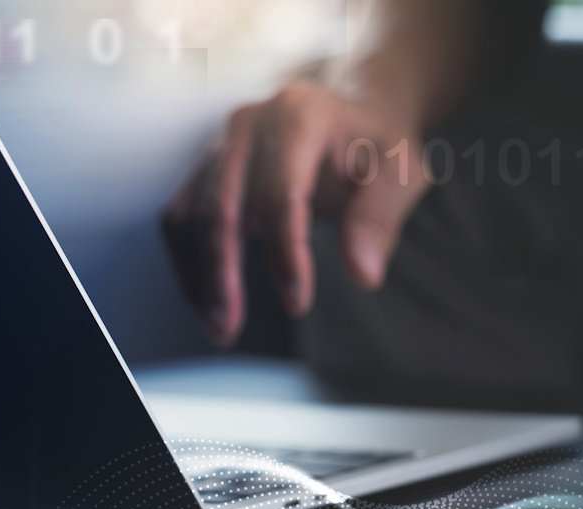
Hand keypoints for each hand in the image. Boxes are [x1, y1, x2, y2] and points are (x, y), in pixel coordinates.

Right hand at [161, 80, 429, 345]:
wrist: (349, 107)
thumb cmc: (376, 143)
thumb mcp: (401, 172)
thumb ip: (381, 219)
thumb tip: (364, 275)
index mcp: (300, 118)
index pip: (281, 192)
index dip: (285, 251)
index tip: (298, 303)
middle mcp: (249, 126)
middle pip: (219, 203)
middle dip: (221, 271)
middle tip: (231, 327)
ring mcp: (220, 145)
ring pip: (190, 213)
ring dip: (199, 275)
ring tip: (219, 328)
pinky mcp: (206, 169)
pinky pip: (181, 218)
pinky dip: (188, 264)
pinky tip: (207, 304)